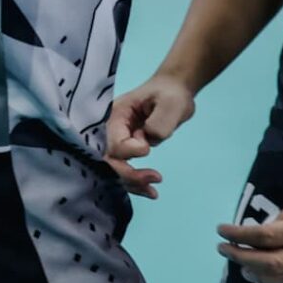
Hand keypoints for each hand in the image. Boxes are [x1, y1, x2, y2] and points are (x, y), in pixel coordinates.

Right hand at [103, 73, 196, 197]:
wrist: (173, 91)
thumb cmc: (171, 94)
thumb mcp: (170, 104)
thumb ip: (159, 124)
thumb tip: (147, 143)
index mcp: (115, 115)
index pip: (114, 142)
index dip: (130, 151)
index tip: (148, 146)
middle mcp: (110, 129)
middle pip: (108, 159)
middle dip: (127, 174)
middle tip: (155, 178)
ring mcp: (117, 139)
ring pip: (114, 169)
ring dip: (132, 183)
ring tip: (153, 191)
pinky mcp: (126, 148)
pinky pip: (125, 169)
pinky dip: (136, 183)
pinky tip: (151, 191)